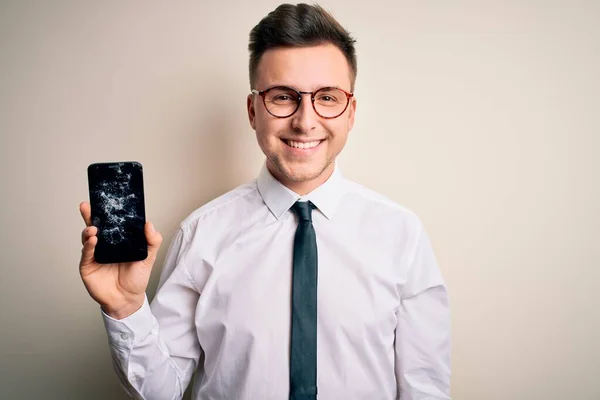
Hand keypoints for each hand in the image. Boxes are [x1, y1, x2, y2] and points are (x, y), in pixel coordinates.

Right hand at [78, 201, 162, 318]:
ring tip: (94, 229)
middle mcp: (104, 245)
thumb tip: (149, 223)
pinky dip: (88, 246)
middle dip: (90, 215)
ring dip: (89, 231)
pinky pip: (86, 254)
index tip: (105, 199)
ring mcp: (94, 254)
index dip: (107, 212)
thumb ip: (152, 241)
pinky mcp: (87, 266)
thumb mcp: (149, 257)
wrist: (128, 299)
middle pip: (95, 226)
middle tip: (87, 205)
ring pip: (87, 238)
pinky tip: (92, 241)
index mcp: (118, 240)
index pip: (111, 223)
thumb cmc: (136, 278)